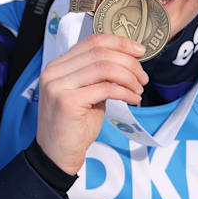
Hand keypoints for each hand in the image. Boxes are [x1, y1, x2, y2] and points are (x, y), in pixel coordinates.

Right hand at [35, 33, 148, 174]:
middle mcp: (54, 72)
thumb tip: (128, 61)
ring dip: (129, 77)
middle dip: (129, 62)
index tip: (139, 51)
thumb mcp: (87, 94)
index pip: (92, 41)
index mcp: (58, 65)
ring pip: (104, 67)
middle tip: (143, 77)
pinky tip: (133, 99)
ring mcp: (58, 86)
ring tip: (139, 89)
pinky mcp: (67, 102)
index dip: (120, 43)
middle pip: (100, 52)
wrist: (57, 156)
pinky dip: (125, 92)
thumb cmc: (74, 126)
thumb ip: (100, 75)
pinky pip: (105, 88)